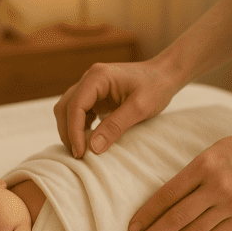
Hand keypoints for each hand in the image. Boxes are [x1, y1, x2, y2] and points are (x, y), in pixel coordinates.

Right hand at [54, 60, 179, 157]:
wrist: (165, 75)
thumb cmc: (156, 87)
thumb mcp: (139, 109)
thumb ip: (115, 127)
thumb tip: (92, 148)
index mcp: (97, 77)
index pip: (75, 106)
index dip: (73, 132)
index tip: (80, 153)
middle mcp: (89, 79)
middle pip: (65, 107)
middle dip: (68, 132)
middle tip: (78, 155)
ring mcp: (91, 87)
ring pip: (68, 110)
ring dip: (71, 130)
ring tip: (81, 151)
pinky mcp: (95, 96)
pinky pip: (79, 112)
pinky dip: (80, 127)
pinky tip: (90, 140)